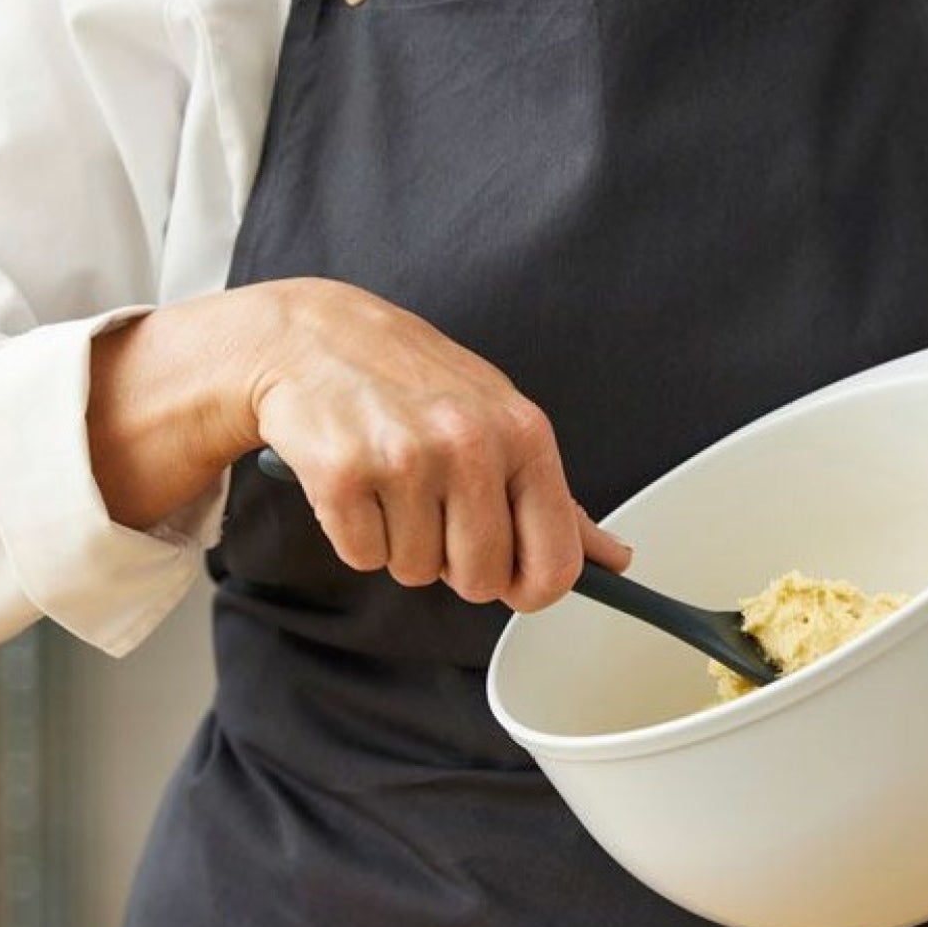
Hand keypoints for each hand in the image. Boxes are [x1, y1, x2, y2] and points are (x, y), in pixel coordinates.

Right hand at [88, 277, 629, 611]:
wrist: (312, 337)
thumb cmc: (416, 384)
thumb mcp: (501, 422)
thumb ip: (556, 499)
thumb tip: (615, 560)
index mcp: (523, 434)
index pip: (555, 562)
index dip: (531, 589)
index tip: (512, 582)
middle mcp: (470, 444)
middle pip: (482, 579)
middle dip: (454, 565)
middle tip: (434, 512)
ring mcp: (405, 458)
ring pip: (416, 572)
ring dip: (400, 544)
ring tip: (389, 484)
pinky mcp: (341, 474)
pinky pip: (362, 556)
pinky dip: (355, 534)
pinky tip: (355, 483)